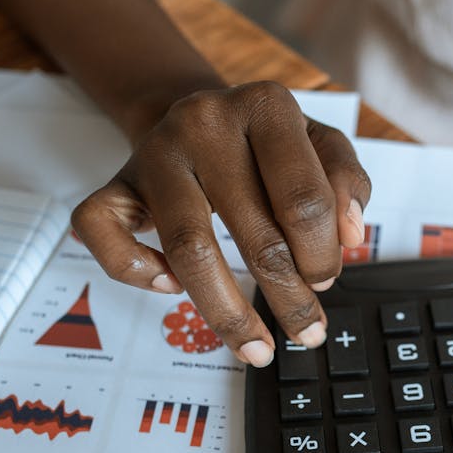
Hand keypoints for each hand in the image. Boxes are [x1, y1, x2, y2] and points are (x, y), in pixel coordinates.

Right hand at [71, 81, 371, 366]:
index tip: (326, 280)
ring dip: (227, 312)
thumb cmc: (265, 144)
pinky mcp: (116, 181)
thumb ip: (347, 182)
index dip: (321, 254)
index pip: (303, 200)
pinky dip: (136, 272)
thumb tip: (349, 237)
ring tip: (256, 348)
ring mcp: (155, 152)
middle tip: (306, 331)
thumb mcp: (320, 144)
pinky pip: (104, 233)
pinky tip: (171, 288)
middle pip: (254, 231)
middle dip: (288, 296)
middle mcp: (206, 121)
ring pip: (188, 247)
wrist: (196, 114)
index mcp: (265, 105)